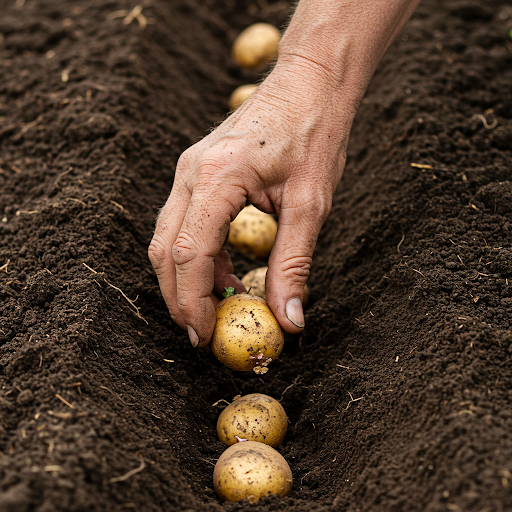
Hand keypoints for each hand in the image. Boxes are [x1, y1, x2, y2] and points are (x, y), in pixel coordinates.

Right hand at [149, 60, 351, 346]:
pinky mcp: (196, 172)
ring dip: (186, 279)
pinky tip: (225, 273)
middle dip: (180, 298)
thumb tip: (290, 320)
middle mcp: (191, 173)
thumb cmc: (314, 134)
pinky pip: (183, 223)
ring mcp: (188, 170)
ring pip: (167, 238)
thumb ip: (293, 264)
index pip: (190, 254)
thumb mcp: (310, 204)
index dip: (193, 302)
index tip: (206, 336)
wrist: (308, 82)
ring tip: (217, 307)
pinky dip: (197, 256)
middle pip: (165, 250)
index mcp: (217, 178)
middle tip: (203, 333)